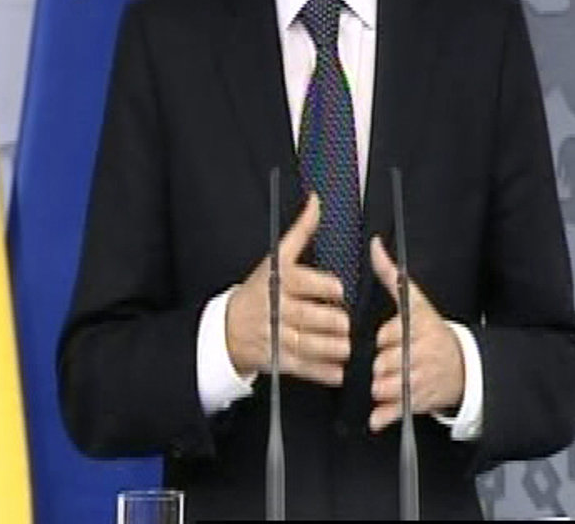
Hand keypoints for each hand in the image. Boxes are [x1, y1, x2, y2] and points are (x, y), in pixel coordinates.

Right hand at [225, 193, 351, 385]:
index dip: (327, 287)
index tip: (339, 290)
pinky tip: (337, 371)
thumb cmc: (260, 289)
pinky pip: (303, 368)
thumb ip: (301, 231)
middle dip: (333, 322)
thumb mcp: (277, 257)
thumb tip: (317, 201)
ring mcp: (276, 336)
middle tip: (345, 322)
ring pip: (309, 344)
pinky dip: (322, 373)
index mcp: (280, 281)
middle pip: (310, 317)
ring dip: (332, 348)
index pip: (306, 283)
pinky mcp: (278, 360)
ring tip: (345, 345)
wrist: (228, 327)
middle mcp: (277, 309)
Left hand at [369, 235, 464, 432]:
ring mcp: (420, 381)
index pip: (386, 337)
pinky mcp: (418, 403)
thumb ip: (391, 275)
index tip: (388, 339)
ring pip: (384, 388)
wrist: (463, 366)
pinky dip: (383, 416)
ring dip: (380, 387)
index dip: (383, 339)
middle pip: (382, 364)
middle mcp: (420, 356)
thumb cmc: (431, 331)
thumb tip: (375, 245)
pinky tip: (378, 414)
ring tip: (388, 378)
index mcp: (418, 329)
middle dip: (380, 364)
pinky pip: (394, 411)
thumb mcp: (416, 302)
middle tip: (389, 360)